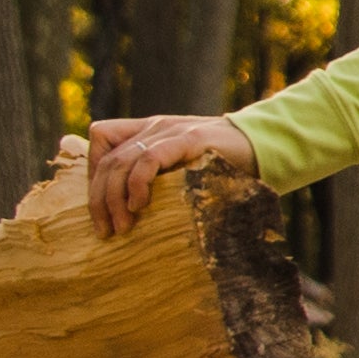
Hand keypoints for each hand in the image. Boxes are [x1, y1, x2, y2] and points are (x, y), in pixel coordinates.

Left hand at [78, 114, 258, 236]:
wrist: (265, 145)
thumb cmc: (225, 164)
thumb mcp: (183, 168)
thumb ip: (160, 176)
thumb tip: (132, 215)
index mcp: (150, 129)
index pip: (102, 138)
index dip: (93, 173)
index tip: (101, 206)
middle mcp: (154, 126)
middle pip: (107, 159)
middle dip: (98, 199)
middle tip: (105, 231)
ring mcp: (170, 131)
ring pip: (121, 162)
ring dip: (113, 199)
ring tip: (122, 227)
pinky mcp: (187, 140)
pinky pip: (149, 159)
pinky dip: (137, 184)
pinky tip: (140, 205)